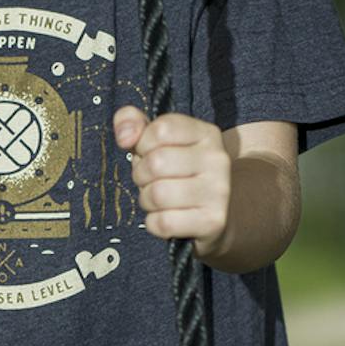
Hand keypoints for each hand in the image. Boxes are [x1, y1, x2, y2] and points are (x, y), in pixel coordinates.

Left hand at [113, 106, 233, 253]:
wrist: (213, 214)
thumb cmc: (176, 173)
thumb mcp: (155, 141)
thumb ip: (132, 123)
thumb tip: (125, 136)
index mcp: (206, 133)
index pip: (160, 130)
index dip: (143, 144)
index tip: (150, 153)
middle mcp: (217, 159)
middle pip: (156, 163)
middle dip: (141, 175)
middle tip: (150, 181)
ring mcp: (219, 192)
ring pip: (158, 195)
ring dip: (146, 200)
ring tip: (158, 199)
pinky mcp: (213, 222)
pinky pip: (163, 223)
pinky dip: (154, 223)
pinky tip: (166, 217)